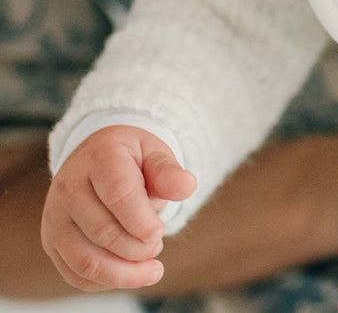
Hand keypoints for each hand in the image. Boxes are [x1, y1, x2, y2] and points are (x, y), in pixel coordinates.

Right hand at [40, 126, 195, 291]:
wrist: (97, 158)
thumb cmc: (132, 159)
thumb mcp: (154, 154)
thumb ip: (168, 172)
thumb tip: (188, 186)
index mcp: (100, 157)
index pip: (119, 194)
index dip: (142, 221)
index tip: (160, 232)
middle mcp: (69, 186)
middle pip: (102, 232)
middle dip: (138, 248)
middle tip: (158, 245)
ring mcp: (56, 216)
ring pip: (86, 261)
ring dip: (124, 273)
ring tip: (152, 268)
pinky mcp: (52, 242)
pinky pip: (76, 274)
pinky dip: (106, 282)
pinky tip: (130, 273)